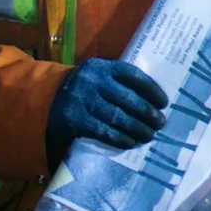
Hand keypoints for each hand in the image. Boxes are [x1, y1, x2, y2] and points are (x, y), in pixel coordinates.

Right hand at [45, 58, 168, 164]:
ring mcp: (82, 100)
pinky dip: (120, 138)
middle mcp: (92, 81)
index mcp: (101, 67)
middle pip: (128, 99)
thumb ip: (119, 83)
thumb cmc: (83, 89)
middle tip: (160, 123)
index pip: (133, 76)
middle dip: (147, 113)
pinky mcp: (75, 120)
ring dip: (137, 129)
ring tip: (149, 135)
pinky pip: (103, 131)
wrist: (46, 99)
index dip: (151, 89)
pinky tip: (131, 142)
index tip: (164, 103)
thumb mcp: (97, 77)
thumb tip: (152, 102)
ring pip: (117, 117)